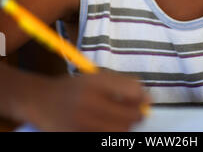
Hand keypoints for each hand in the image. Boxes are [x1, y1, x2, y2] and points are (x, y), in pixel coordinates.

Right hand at [24, 70, 151, 131]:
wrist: (41, 101)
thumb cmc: (74, 88)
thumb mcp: (96, 77)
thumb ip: (123, 84)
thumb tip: (148, 98)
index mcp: (96, 81)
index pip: (133, 91)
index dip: (143, 97)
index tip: (144, 100)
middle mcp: (89, 101)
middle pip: (130, 116)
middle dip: (137, 115)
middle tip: (133, 113)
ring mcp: (82, 123)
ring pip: (121, 132)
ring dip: (125, 127)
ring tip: (118, 120)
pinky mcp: (78, 137)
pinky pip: (106, 139)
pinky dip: (111, 135)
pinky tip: (105, 127)